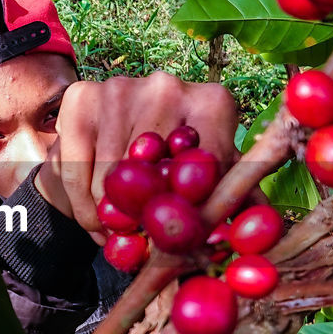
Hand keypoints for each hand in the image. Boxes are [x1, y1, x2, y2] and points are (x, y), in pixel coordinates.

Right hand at [34, 72, 238, 235]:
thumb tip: (257, 234)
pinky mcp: (80, 98)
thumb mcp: (212, 181)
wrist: (118, 129)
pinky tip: (94, 223)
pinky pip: (76, 171)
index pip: (205, 169)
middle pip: (154, 177)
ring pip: (110, 180)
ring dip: (110, 221)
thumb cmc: (176, 165)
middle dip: (145, 222)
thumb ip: (235, 204)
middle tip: (142, 247)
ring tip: (117, 237)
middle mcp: (167, 86)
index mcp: (213, 103)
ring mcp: (120, 88)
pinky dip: (82, 208)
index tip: (179, 243)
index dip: (190, 214)